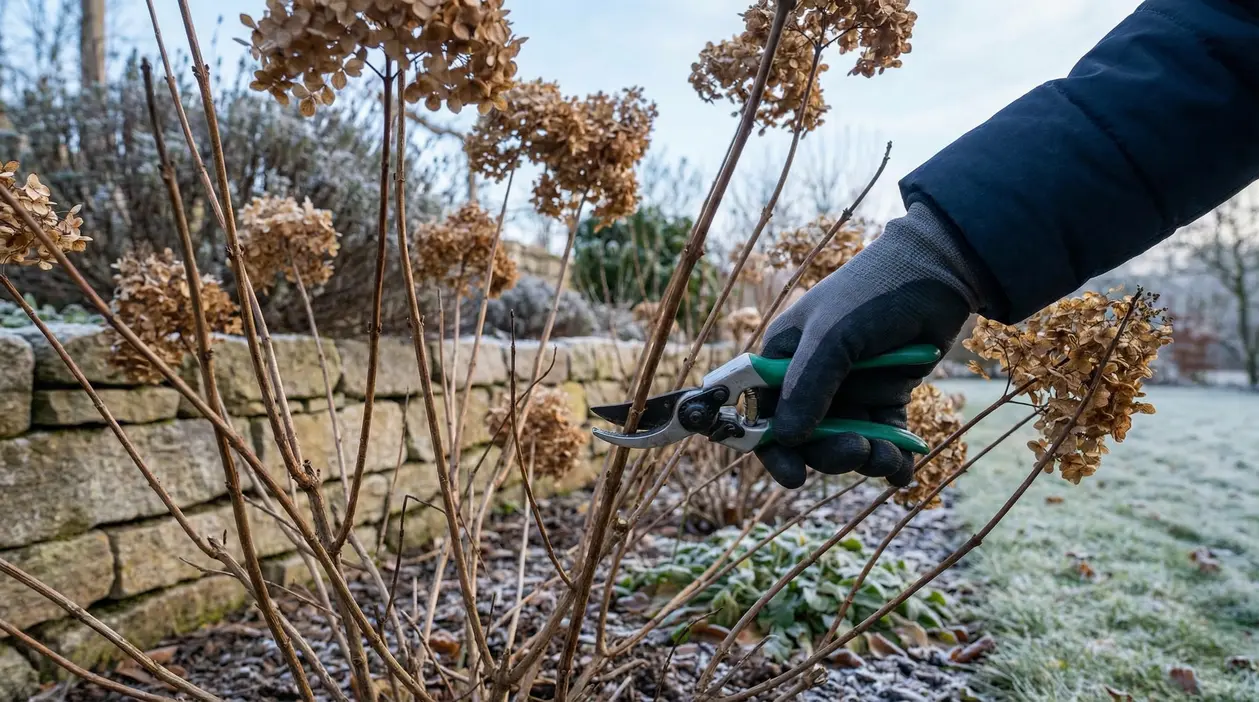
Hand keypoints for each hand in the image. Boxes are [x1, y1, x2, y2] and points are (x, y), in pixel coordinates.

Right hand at [755, 202, 992, 488]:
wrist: (938, 273)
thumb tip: (784, 438)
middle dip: (831, 453)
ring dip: (865, 457)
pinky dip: (892, 457)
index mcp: (784, 358)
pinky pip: (882, 438)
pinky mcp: (886, 397)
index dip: (773, 447)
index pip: (764, 413)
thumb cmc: (872, 294)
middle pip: (808, 437)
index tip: (794, 477)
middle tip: (858, 452)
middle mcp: (812, 378)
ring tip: (888, 458)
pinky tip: (903, 470)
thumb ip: (807, 386)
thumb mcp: (832, 337)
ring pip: (847, 442)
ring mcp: (850, 390)